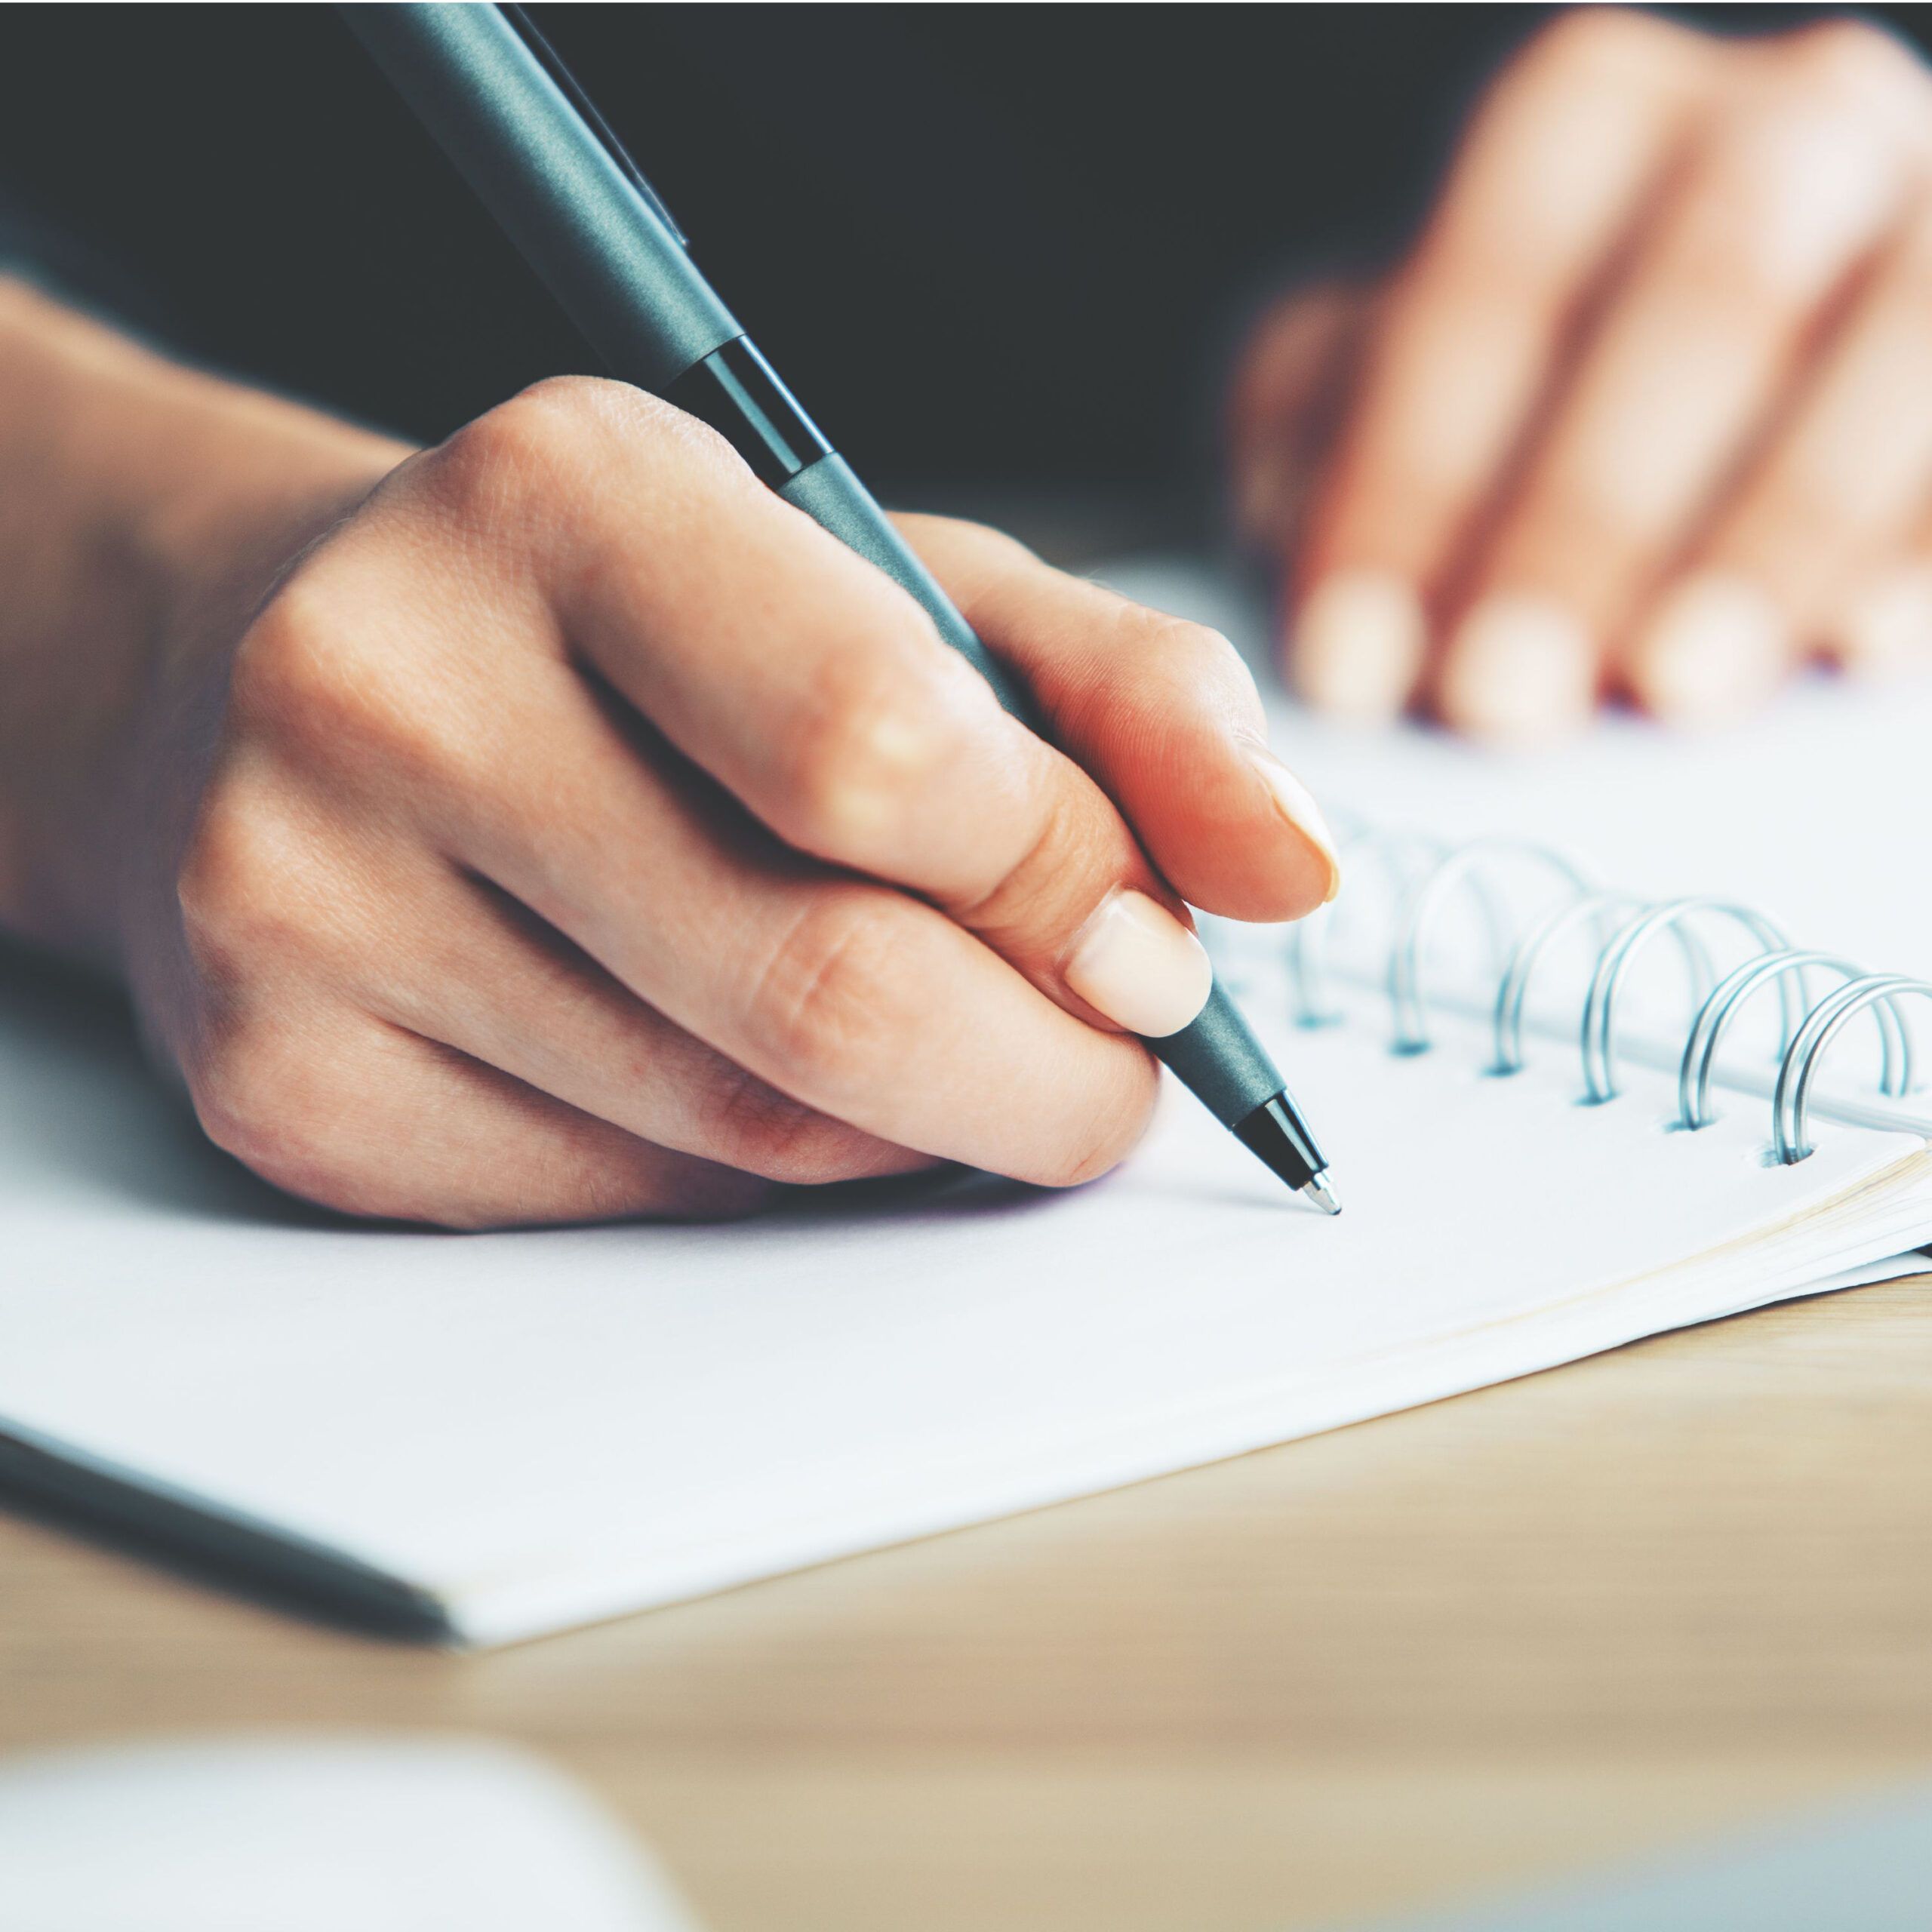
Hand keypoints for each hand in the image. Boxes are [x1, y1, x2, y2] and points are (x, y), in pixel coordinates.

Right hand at [23, 332, 1335, 1225]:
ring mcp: (302, 907)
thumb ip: (1126, 697)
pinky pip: (628, 1203)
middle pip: (824, 989)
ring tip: (921, 1034)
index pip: (882, 752)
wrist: (289, 672)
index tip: (1153, 950)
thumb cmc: (650, 625)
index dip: (1070, 887)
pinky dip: (752, 1172)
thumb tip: (1290, 878)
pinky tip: (733, 1067)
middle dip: (1043, 1074)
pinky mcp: (282, 1090)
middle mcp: (387, 688)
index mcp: (563, 495)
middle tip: (1110, 1070)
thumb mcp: (899, 582)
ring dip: (909, 1125)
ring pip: (742, 1133)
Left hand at [1230, 10, 1931, 739]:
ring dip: (1772, 531)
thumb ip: (1328, 441)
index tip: (1348, 666)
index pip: (1492, 290)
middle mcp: (1783, 127)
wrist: (1727, 378)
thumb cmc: (1521, 397)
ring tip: (1673, 689)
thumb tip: (1303, 576)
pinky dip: (1928, 541)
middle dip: (1587, 515)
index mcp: (1590, 122)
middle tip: (1502, 697)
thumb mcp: (1390, 387)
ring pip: (1891, 342)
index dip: (1413, 485)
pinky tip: (1866, 651)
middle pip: (1699, 299)